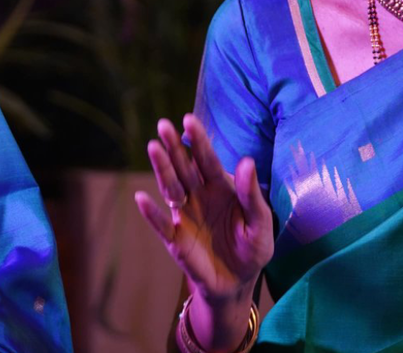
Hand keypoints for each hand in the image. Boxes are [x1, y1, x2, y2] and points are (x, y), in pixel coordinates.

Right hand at [134, 114, 273, 304]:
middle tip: (163, 125)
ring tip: (153, 148)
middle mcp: (198, 195)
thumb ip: (251, 193)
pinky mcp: (175, 238)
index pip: (207, 159)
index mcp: (220, 187)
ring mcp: (185, 215)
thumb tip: (246, 161)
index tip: (188, 120)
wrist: (238, 282)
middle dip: (174, 147)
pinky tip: (142, 198)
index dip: (198, 140)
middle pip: (184, 167)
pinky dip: (152, 212)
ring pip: (170, 187)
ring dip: (162, 169)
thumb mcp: (260, 222)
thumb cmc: (252, 247)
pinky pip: (162, 224)